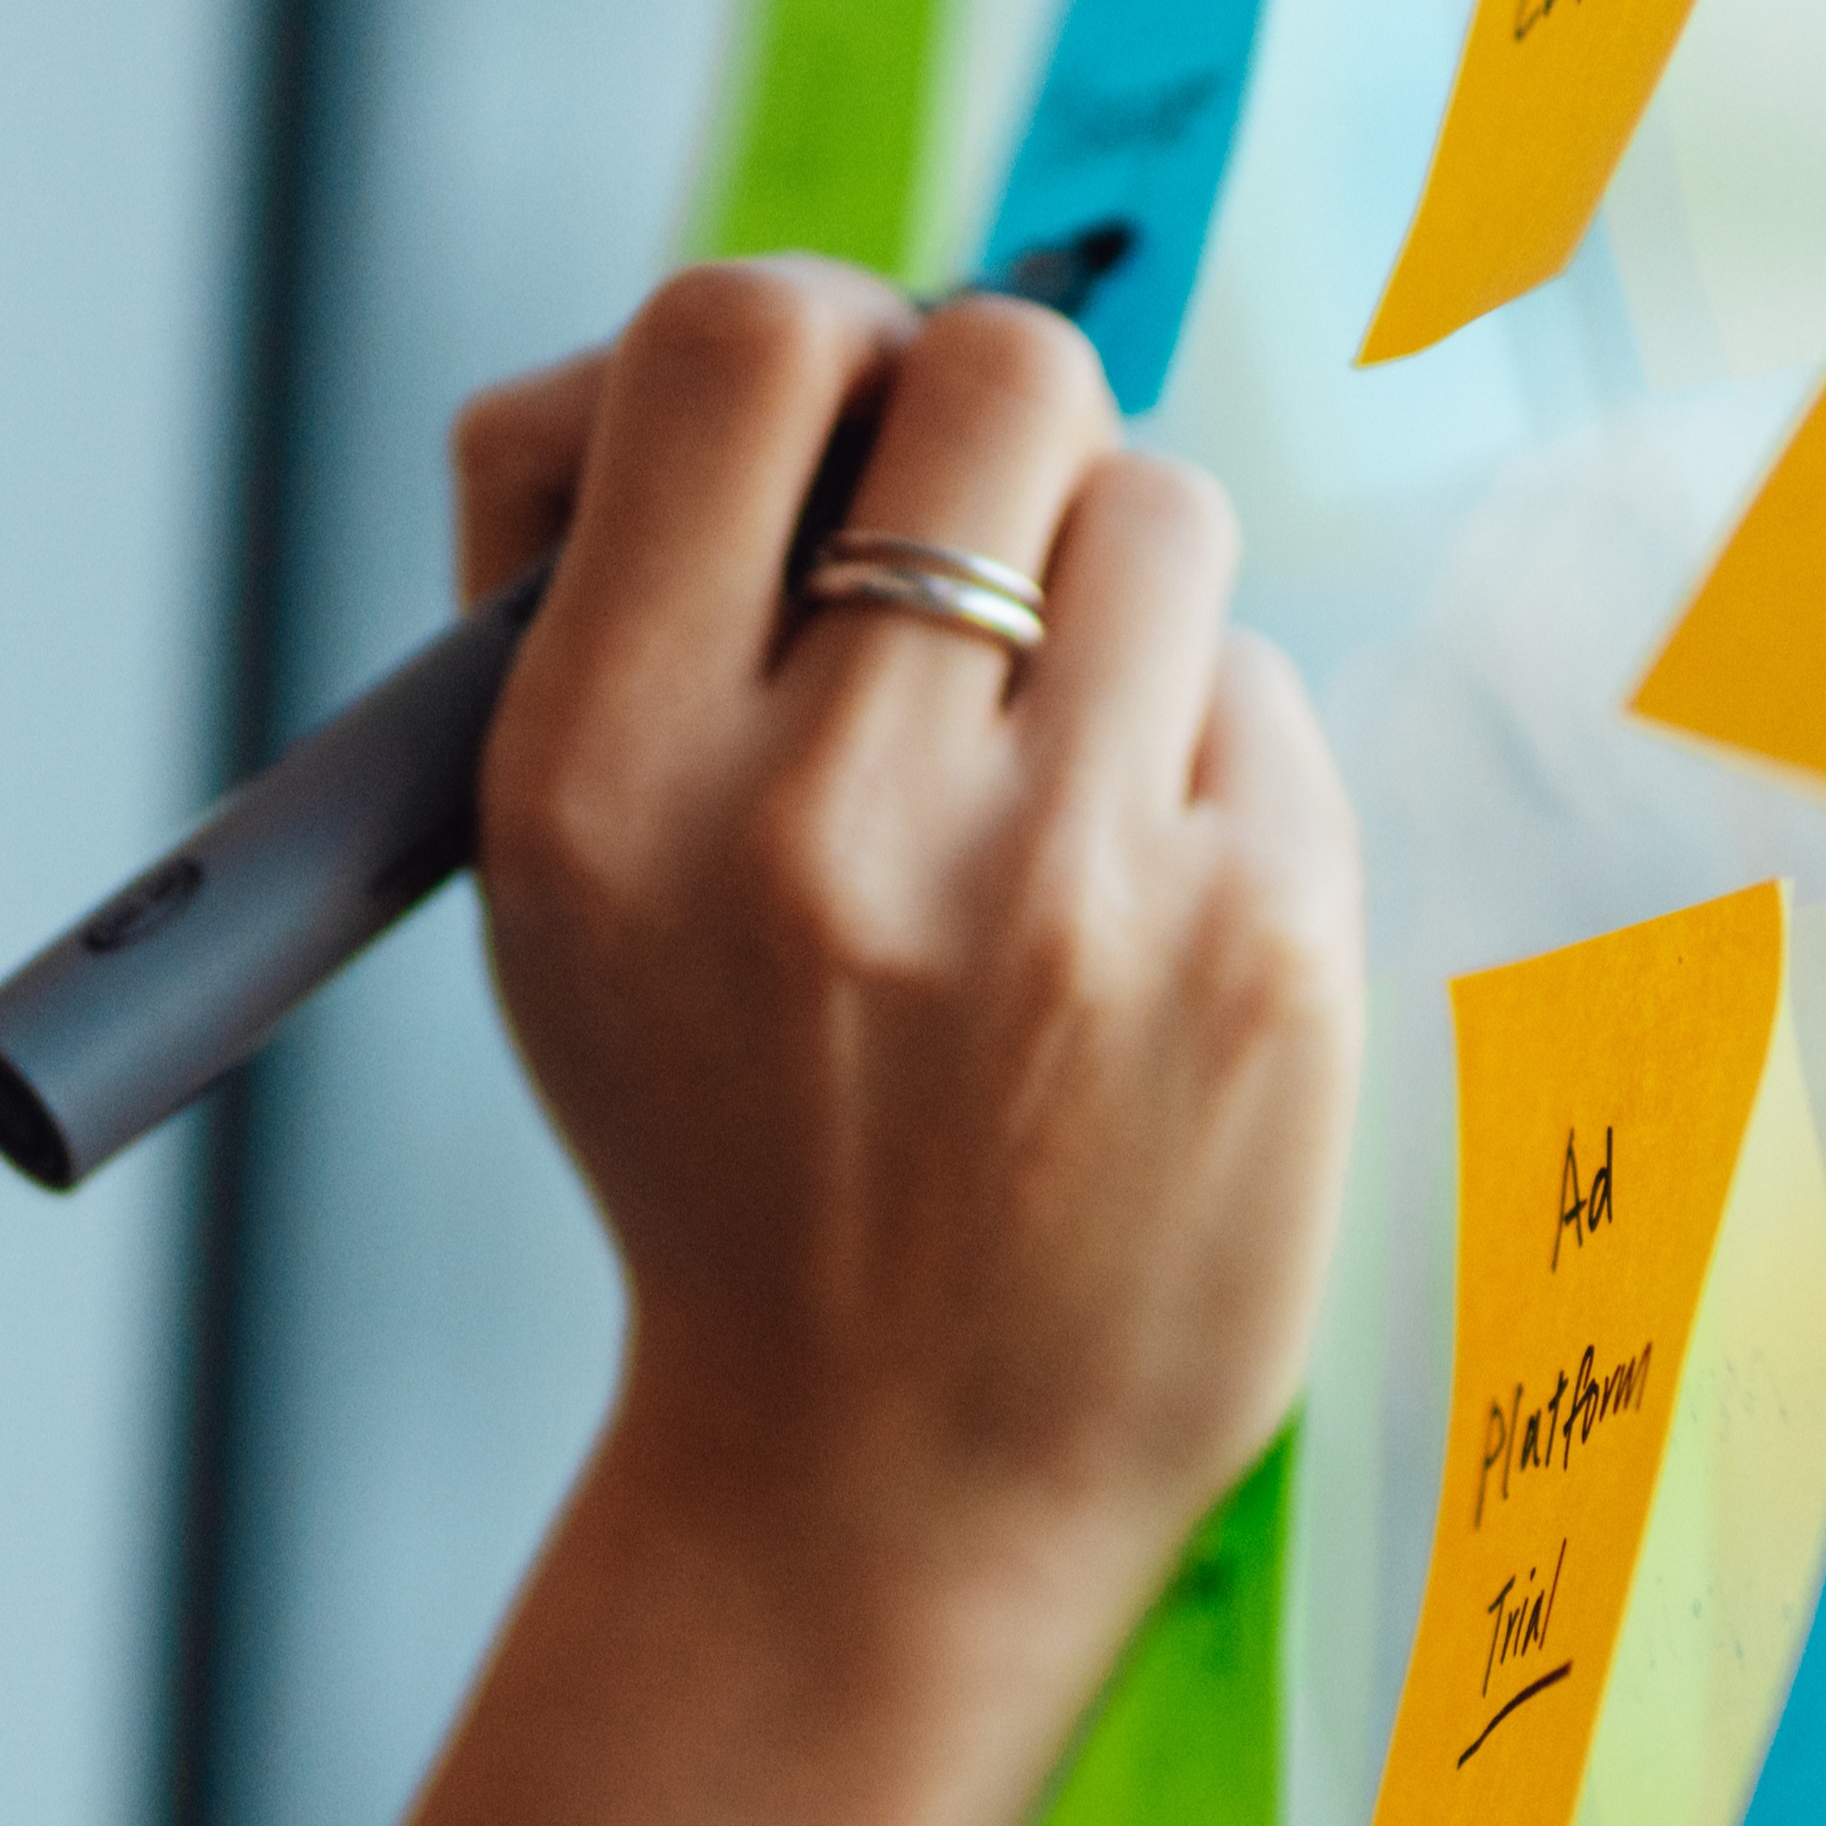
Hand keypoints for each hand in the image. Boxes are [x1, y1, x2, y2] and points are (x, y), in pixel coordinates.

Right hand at [447, 260, 1362, 1754]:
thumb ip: (607, 574)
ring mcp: (1067, 891)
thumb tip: (766, 338)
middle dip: (998, 431)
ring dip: (1116, 595)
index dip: (814, 339)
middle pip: (1003, 370)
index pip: (744, 337)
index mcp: (605, 773)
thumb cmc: (721, 1130)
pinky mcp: (1263, 953)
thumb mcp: (558, 876)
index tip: (826, 432)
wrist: (877, 1487)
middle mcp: (826, 819)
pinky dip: (1207, 763)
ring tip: (1051, 769)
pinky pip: (1267, 691)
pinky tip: (1133, 920)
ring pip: (1163, 511)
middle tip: (973, 564)